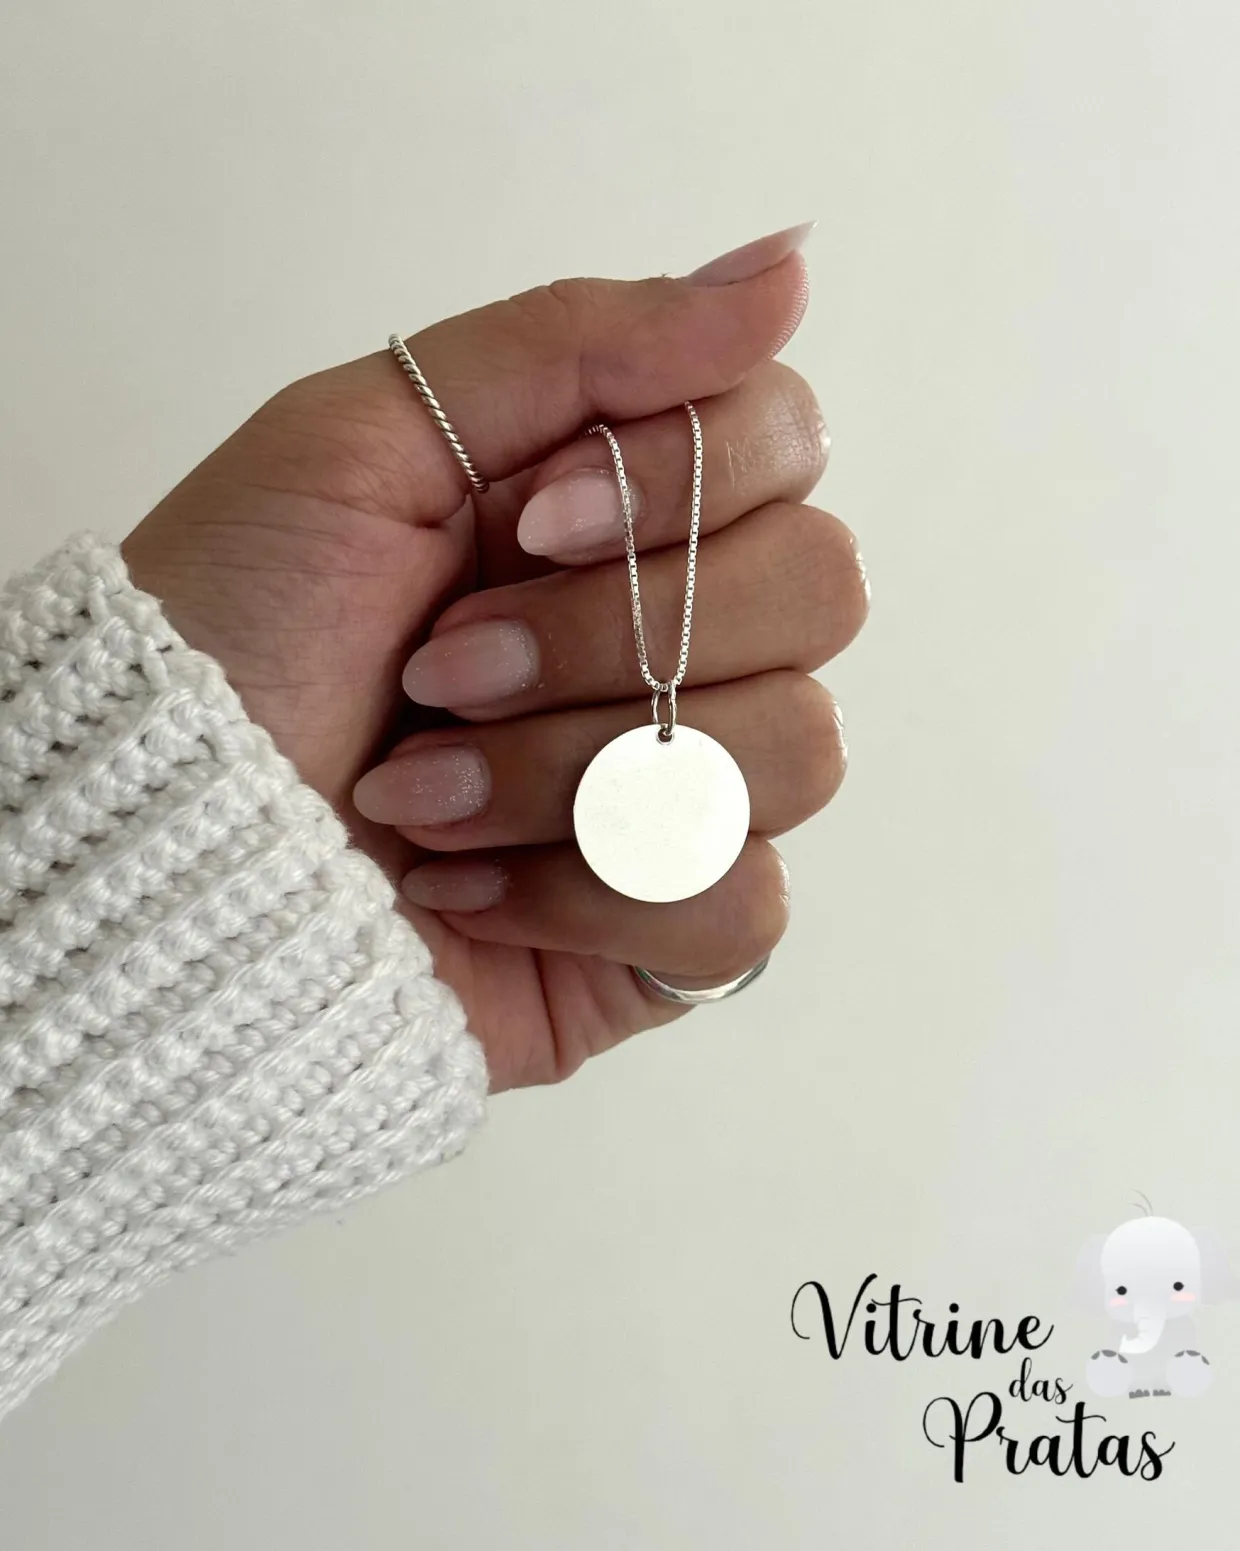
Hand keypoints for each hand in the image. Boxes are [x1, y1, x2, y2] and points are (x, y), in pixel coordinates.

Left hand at [121, 225, 867, 1091]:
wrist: (169, 848)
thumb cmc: (239, 633)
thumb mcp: (364, 439)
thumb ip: (578, 343)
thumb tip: (784, 267)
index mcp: (620, 511)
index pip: (787, 442)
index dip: (686, 482)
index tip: (531, 522)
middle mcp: (678, 638)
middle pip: (823, 588)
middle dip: (609, 635)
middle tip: (442, 670)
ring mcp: (687, 788)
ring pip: (796, 751)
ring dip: (574, 774)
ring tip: (423, 796)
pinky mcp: (669, 926)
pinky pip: (738, 906)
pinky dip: (584, 897)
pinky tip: (463, 888)